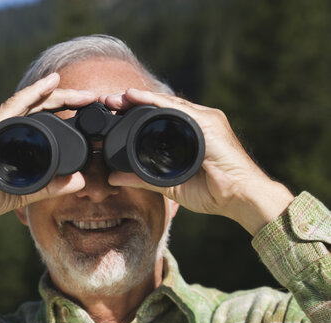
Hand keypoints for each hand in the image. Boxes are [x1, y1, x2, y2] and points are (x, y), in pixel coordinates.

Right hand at [0, 73, 92, 250]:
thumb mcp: (23, 192)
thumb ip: (49, 187)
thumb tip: (79, 182)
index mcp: (12, 138)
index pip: (44, 119)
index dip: (68, 113)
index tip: (90, 114)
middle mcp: (5, 125)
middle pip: (43, 106)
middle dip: (71, 101)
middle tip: (95, 99)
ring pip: (34, 101)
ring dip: (61, 95)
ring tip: (85, 94)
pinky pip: (16, 104)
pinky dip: (35, 92)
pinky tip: (53, 83)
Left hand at [102, 88, 293, 234]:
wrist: (242, 198)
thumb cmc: (213, 192)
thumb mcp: (169, 185)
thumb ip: (143, 178)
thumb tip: (114, 177)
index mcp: (190, 136)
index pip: (158, 120)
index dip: (135, 115)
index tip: (113, 115)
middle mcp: (197, 123)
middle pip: (160, 108)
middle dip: (133, 104)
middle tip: (108, 102)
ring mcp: (204, 120)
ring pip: (166, 104)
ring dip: (139, 99)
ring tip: (116, 97)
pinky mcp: (209, 122)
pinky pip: (176, 108)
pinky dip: (154, 101)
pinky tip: (136, 96)